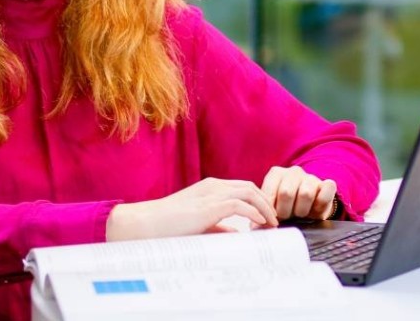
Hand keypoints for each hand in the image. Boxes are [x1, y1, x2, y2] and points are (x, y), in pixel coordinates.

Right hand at [106, 178, 276, 240]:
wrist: (146, 224)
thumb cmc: (167, 226)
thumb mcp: (197, 224)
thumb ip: (217, 226)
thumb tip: (236, 232)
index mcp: (209, 188)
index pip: (243, 188)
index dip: (258, 201)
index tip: (266, 218)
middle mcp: (213, 186)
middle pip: (250, 187)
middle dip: (266, 203)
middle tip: (274, 221)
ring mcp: (211, 194)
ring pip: (249, 192)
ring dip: (264, 207)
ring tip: (271, 223)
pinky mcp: (209, 206)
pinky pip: (240, 205)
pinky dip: (253, 213)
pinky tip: (259, 224)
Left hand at [261, 166, 338, 220]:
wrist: (310, 207)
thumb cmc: (287, 207)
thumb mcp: (273, 208)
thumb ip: (263, 214)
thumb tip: (254, 228)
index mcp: (276, 174)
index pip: (269, 194)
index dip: (270, 211)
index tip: (272, 220)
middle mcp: (293, 172)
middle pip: (286, 193)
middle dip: (285, 211)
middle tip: (287, 217)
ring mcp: (311, 177)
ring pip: (305, 194)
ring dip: (302, 210)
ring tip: (300, 214)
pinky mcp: (327, 184)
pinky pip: (326, 192)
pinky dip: (320, 205)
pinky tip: (315, 210)